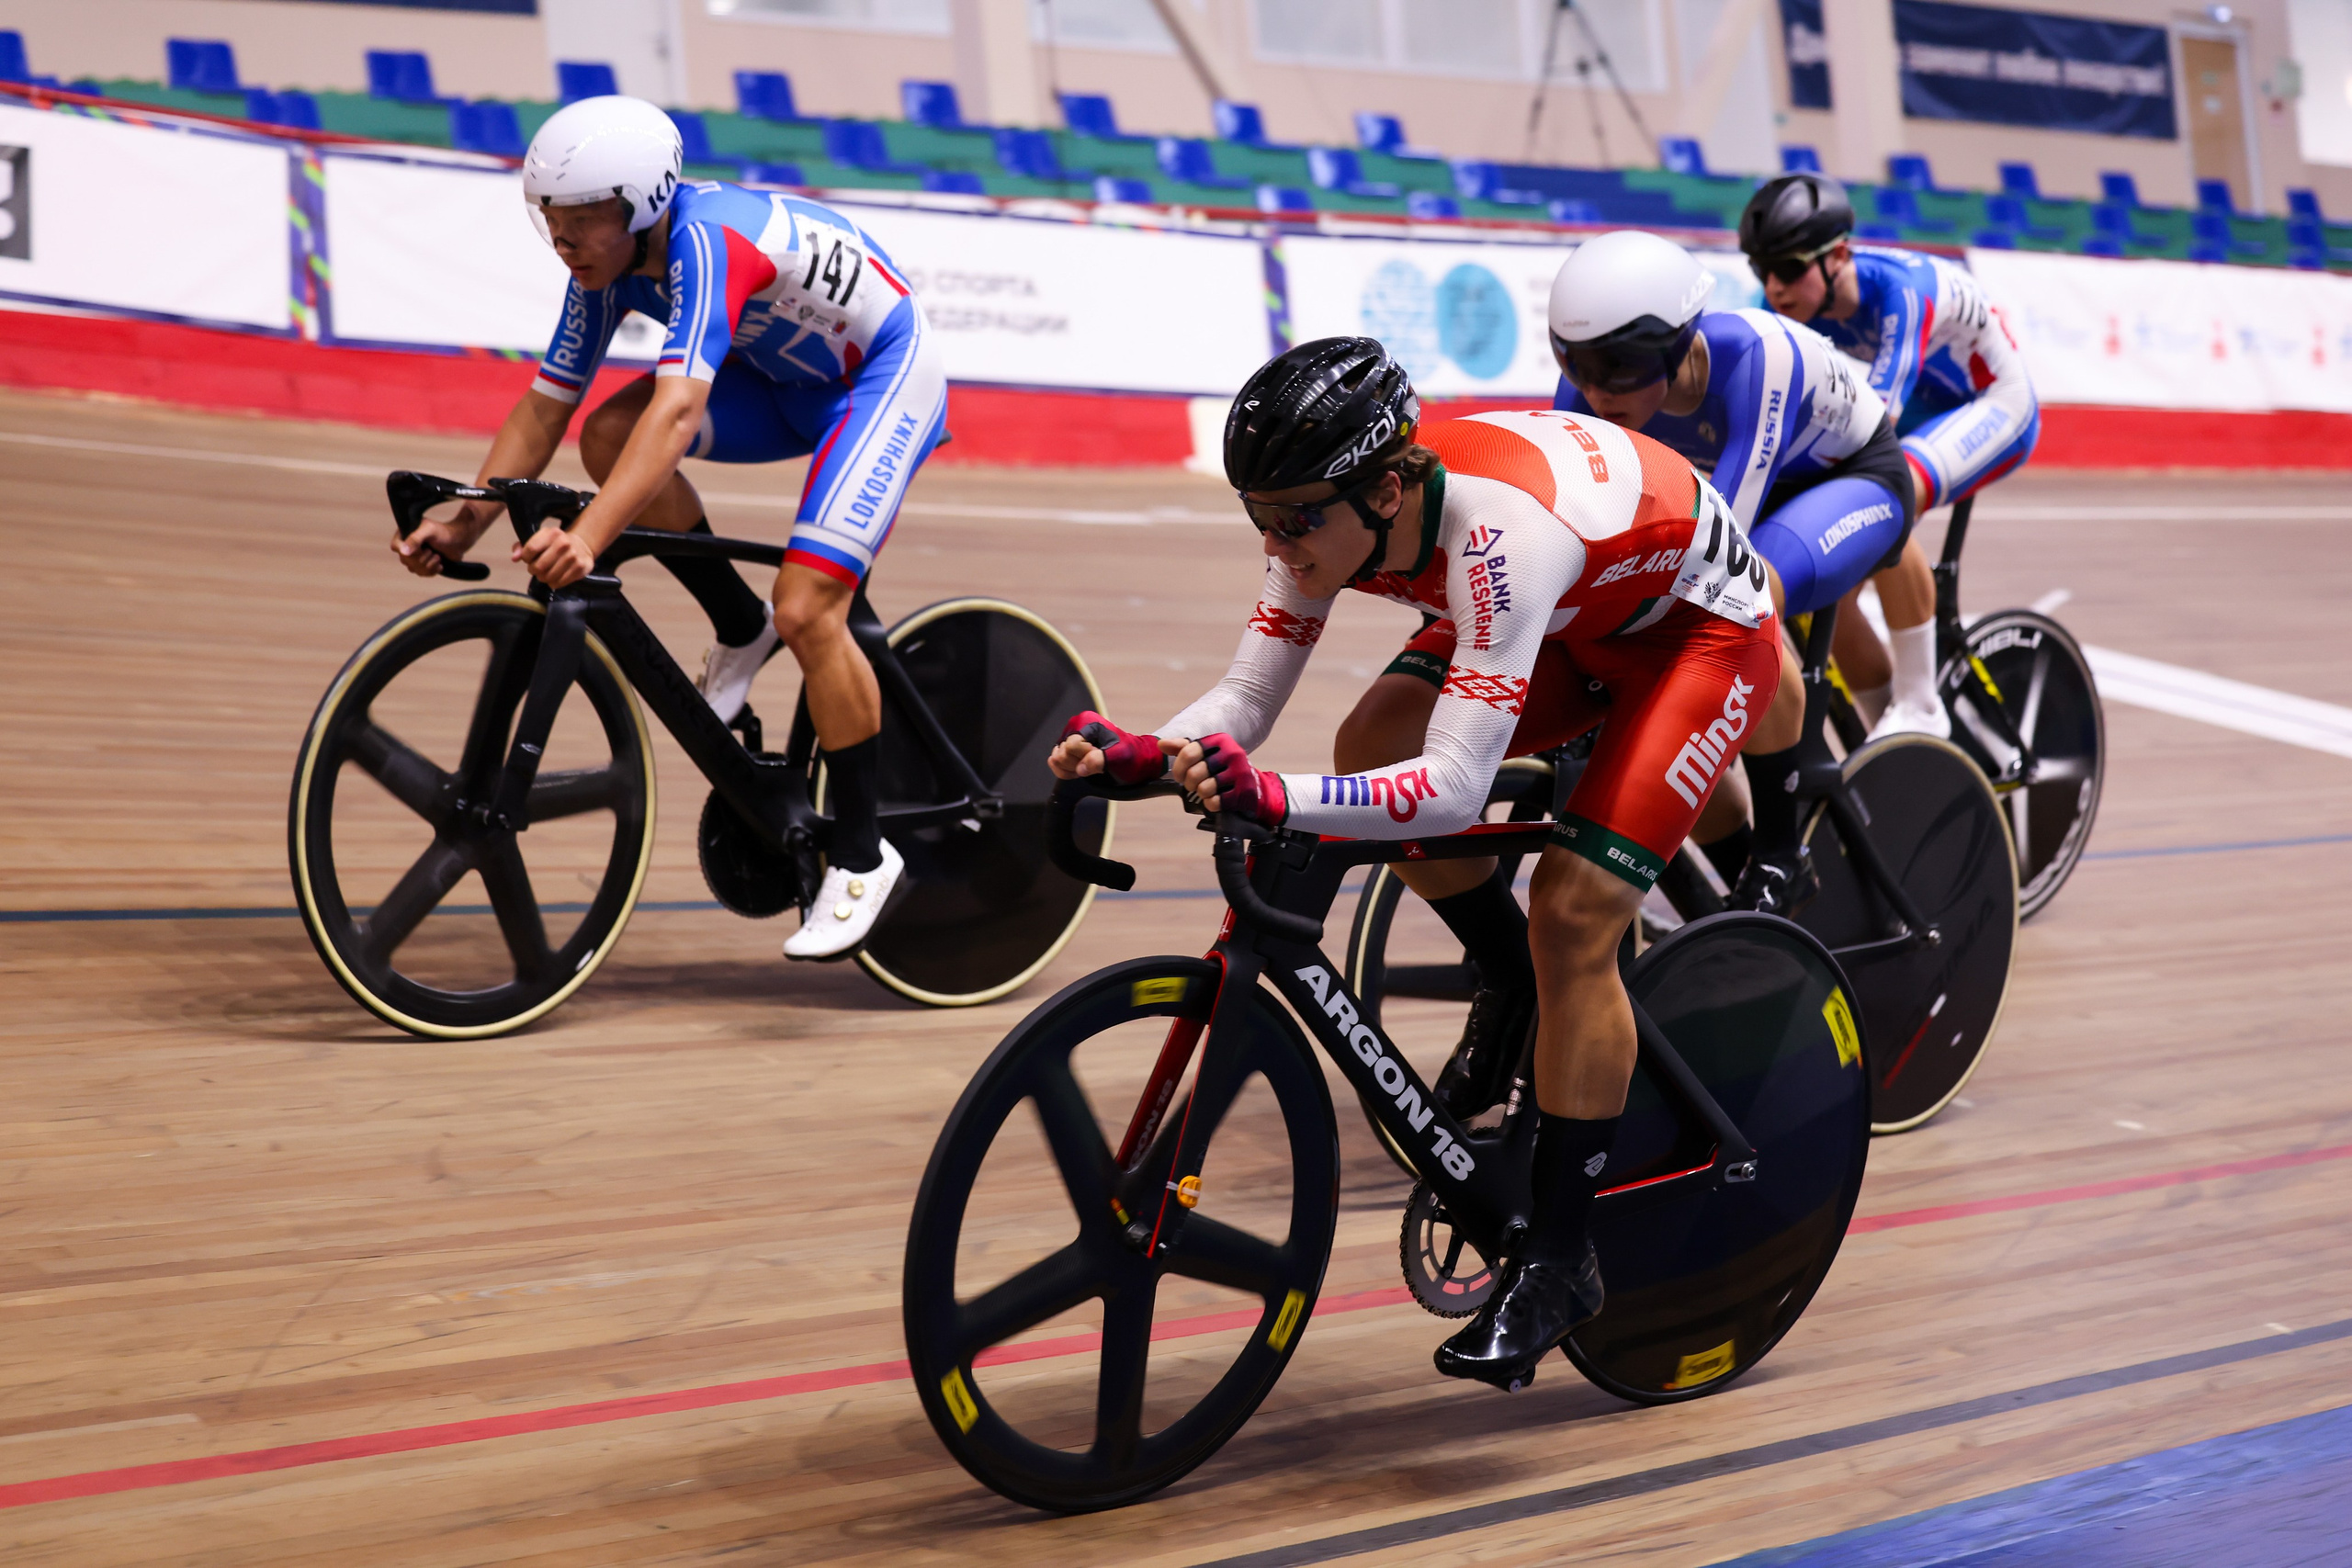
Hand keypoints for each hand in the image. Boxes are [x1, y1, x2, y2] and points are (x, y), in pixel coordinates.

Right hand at [392, 512, 483, 577]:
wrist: (460, 542)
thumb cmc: (445, 532)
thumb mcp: (430, 531)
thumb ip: (415, 539)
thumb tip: (403, 552)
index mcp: (405, 533)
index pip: (395, 546)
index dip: (407, 551)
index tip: (421, 549)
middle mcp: (407, 544)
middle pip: (405, 560)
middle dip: (421, 559)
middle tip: (432, 552)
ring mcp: (415, 555)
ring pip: (412, 569)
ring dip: (428, 565)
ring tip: (438, 557)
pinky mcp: (423, 564)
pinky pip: (420, 573)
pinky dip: (431, 571)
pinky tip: (440, 565)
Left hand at [514, 523, 597, 588]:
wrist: (582, 546)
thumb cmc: (554, 544)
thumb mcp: (539, 539)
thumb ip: (522, 547)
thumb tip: (514, 558)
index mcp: (552, 533)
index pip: (530, 549)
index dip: (526, 558)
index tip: (528, 559)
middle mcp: (564, 543)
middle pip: (538, 566)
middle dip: (534, 570)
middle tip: (537, 569)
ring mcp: (573, 556)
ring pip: (548, 577)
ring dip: (543, 578)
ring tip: (546, 573)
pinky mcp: (580, 568)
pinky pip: (558, 583)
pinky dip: (554, 583)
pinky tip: (556, 577)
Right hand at [1049, 711, 1171, 784]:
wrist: (1139, 760)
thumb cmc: (1131, 757)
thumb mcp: (1119, 758)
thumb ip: (1099, 760)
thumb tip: (1081, 768)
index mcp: (1086, 721)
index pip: (1071, 746)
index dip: (1085, 757)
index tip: (1101, 757)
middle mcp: (1076, 727)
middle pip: (1061, 753)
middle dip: (1077, 764)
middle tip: (1096, 764)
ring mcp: (1071, 738)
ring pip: (1056, 759)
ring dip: (1071, 769)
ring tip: (1090, 768)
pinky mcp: (1069, 750)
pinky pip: (1055, 762)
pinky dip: (1066, 771)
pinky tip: (1081, 771)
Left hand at [1180, 733, 1287, 825]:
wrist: (1256, 787)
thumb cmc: (1223, 769)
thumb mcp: (1206, 754)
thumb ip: (1183, 748)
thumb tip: (1160, 744)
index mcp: (1220, 741)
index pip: (1188, 752)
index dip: (1179, 768)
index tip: (1180, 775)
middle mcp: (1232, 753)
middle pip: (1194, 773)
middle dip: (1189, 784)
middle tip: (1193, 786)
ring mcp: (1240, 773)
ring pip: (1204, 788)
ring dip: (1201, 794)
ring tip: (1206, 791)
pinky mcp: (1244, 792)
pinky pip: (1215, 802)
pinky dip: (1211, 804)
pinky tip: (1216, 799)